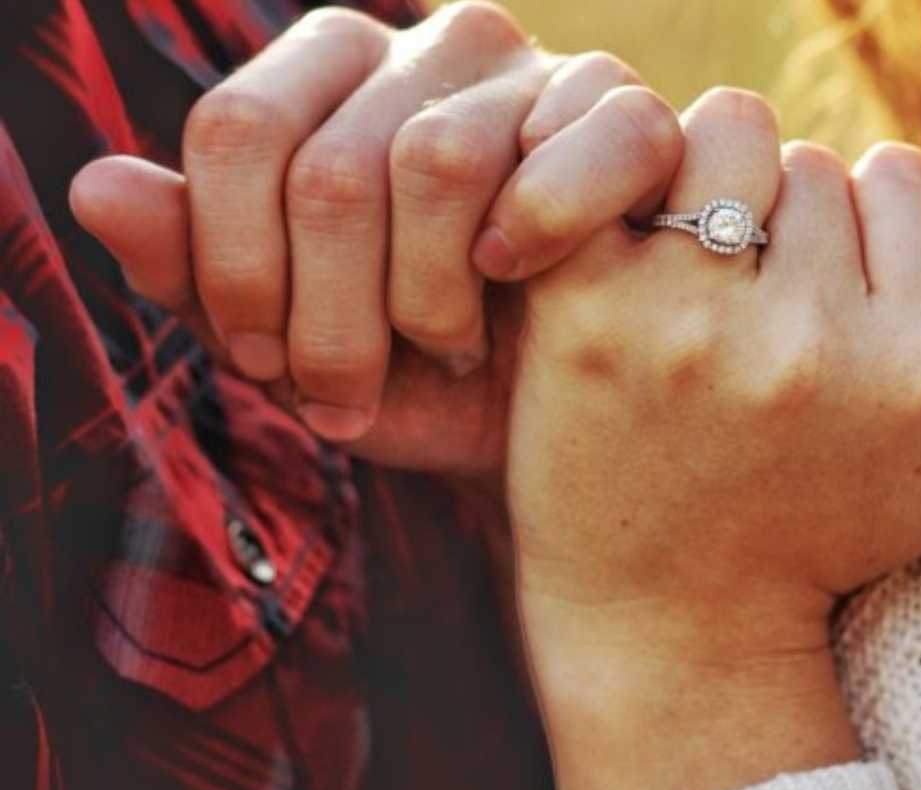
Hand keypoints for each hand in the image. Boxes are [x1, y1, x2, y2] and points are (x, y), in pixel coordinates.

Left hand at [69, 2, 682, 473]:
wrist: (538, 415)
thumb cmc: (405, 370)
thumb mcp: (285, 339)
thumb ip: (192, 266)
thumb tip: (96, 188)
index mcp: (330, 70)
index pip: (238, 128)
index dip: (234, 267)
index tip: (259, 362)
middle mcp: (427, 44)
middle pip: (330, 165)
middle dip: (330, 319)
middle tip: (348, 395)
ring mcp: (530, 68)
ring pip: (435, 160)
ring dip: (428, 298)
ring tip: (446, 349)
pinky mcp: (624, 111)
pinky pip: (576, 145)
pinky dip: (541, 229)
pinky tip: (519, 279)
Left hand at [507, 88, 920, 789]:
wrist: (670, 616)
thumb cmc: (822, 535)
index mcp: (913, 371)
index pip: (913, 183)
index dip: (874, 219)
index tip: (840, 271)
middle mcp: (808, 342)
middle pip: (814, 164)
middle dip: (792, 215)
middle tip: (759, 286)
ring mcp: (692, 323)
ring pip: (727, 141)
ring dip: (717, 183)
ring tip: (698, 259)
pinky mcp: (591, 311)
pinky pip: (625, 168)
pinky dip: (629, 186)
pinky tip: (631, 248)